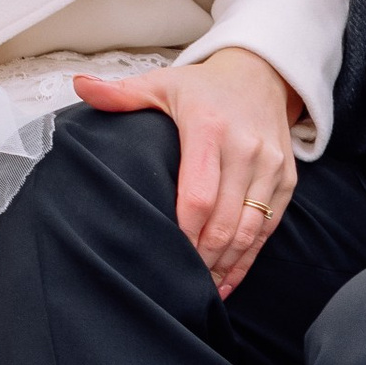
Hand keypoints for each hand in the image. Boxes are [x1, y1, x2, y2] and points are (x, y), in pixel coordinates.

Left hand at [72, 45, 298, 295]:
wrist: (261, 76)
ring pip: (249, 230)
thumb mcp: (161, 84)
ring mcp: (270, 166)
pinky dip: (248, 258)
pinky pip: (268, 227)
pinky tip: (228, 279)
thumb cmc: (203, 88)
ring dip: (225, 264)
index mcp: (209, 127)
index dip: (183, 232)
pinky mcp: (287, 180)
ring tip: (200, 288)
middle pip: (224, 220)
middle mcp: (245, 148)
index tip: (164, 255)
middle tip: (178, 283)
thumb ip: (121, 93)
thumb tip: (79, 86)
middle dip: (201, 258)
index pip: (198, 194)